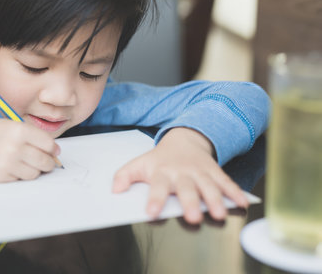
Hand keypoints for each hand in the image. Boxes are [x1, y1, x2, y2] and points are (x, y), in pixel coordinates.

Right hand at [0, 117, 59, 181]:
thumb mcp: (12, 125)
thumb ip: (34, 136)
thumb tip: (55, 152)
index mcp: (20, 130)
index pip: (49, 144)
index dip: (53, 149)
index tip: (52, 151)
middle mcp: (15, 147)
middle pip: (45, 161)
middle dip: (48, 163)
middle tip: (45, 161)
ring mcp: (7, 164)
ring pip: (35, 173)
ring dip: (34, 170)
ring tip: (25, 163)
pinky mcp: (1, 177)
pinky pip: (20, 179)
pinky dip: (20, 174)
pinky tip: (12, 166)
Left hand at [112, 127, 248, 223]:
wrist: (183, 139)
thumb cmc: (159, 159)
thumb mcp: (139, 164)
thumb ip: (124, 176)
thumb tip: (114, 190)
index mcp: (162, 172)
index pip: (157, 187)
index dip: (155, 200)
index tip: (152, 213)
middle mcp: (182, 173)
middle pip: (186, 189)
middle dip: (189, 203)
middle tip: (192, 217)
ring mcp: (199, 172)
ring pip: (208, 186)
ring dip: (214, 200)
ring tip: (218, 214)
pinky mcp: (214, 171)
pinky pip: (226, 182)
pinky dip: (235, 192)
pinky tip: (242, 203)